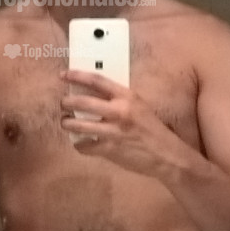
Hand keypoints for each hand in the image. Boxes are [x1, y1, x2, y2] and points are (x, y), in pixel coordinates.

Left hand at [60, 69, 188, 178]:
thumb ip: (119, 100)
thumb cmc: (152, 129)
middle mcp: (119, 111)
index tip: (63, 75)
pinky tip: (81, 143)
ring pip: (78, 125)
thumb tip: (94, 94)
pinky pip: (85, 146)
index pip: (97, 80)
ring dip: (67, 123)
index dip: (77, 76)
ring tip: (66, 123)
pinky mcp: (110, 150)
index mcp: (127, 96)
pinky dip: (80, 145)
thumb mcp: (139, 107)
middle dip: (66, 102)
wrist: (167, 155)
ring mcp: (113, 131)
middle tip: (63, 104)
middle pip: (82, 102)